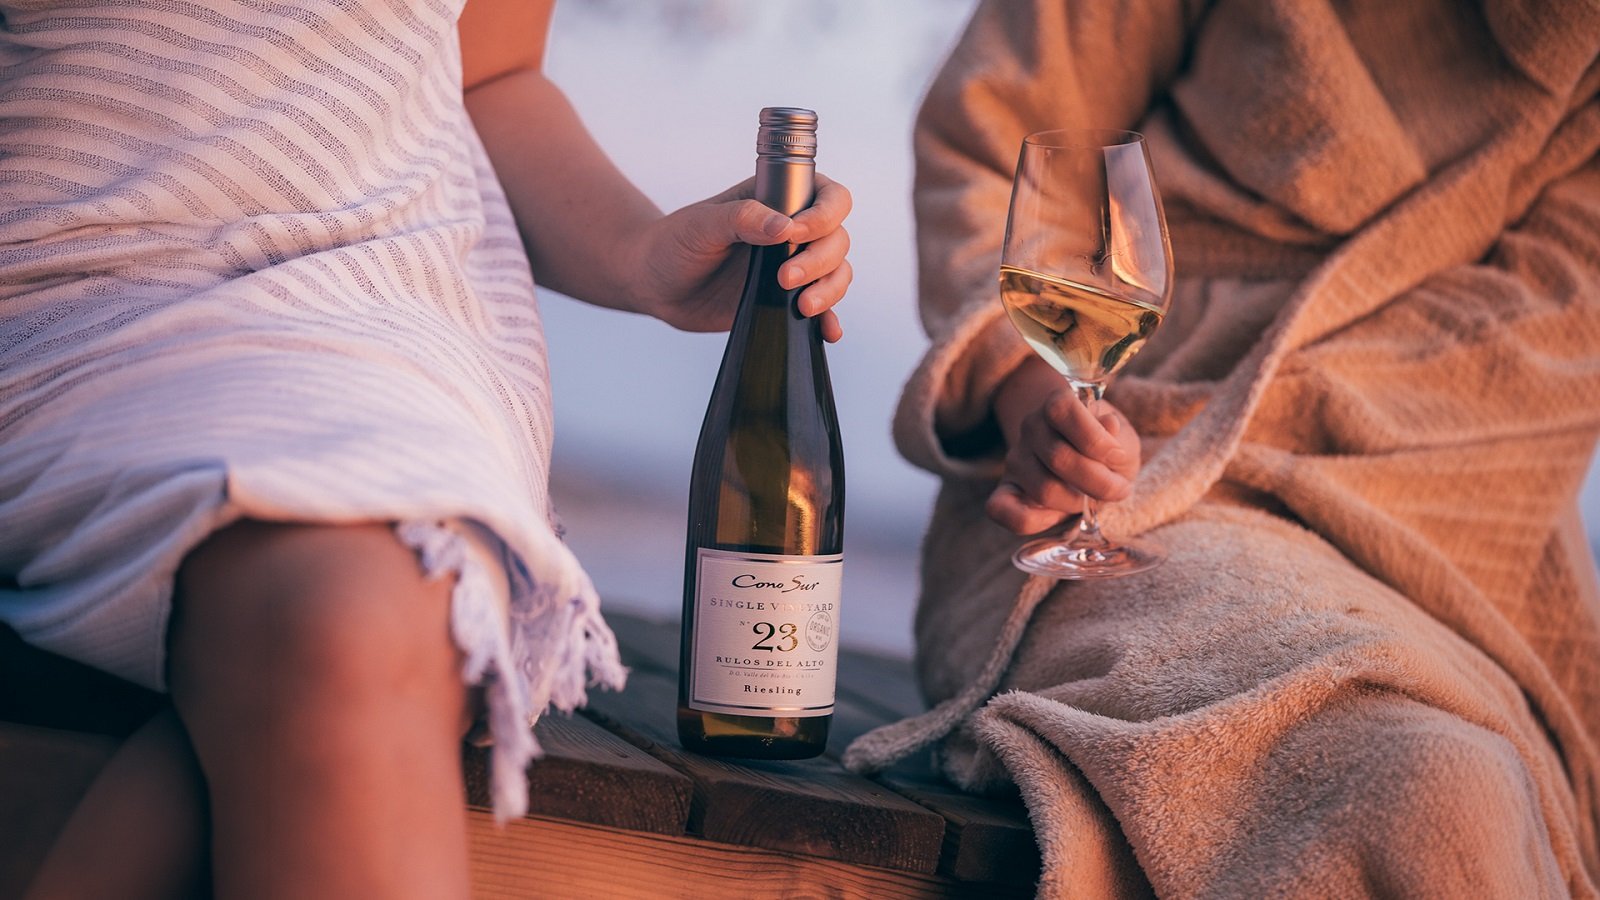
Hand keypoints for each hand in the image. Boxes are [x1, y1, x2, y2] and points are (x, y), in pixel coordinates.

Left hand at [629, 175, 852, 340]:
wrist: (655, 284)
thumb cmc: (674, 243)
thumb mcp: (702, 224)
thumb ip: (742, 219)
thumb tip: (784, 228)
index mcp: (779, 199)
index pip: (829, 198)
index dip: (824, 216)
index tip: (796, 235)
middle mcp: (793, 231)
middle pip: (837, 239)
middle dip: (820, 260)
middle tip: (784, 278)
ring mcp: (793, 265)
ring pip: (836, 273)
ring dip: (830, 290)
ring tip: (803, 307)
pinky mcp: (786, 300)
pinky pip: (822, 308)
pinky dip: (829, 320)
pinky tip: (828, 331)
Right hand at [987, 358, 1140, 534]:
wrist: (1084, 459)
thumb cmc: (1106, 448)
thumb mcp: (1121, 437)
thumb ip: (1116, 435)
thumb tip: (1109, 425)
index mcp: (1058, 404)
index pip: (1063, 410)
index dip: (1095, 438)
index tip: (1118, 456)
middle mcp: (1031, 427)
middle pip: (1059, 458)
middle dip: (1098, 482)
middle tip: (1117, 489)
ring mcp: (1015, 459)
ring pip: (1043, 490)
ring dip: (1077, 502)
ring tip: (1092, 499)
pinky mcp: (1006, 489)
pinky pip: (1002, 510)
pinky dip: (1030, 521)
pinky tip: (1057, 517)